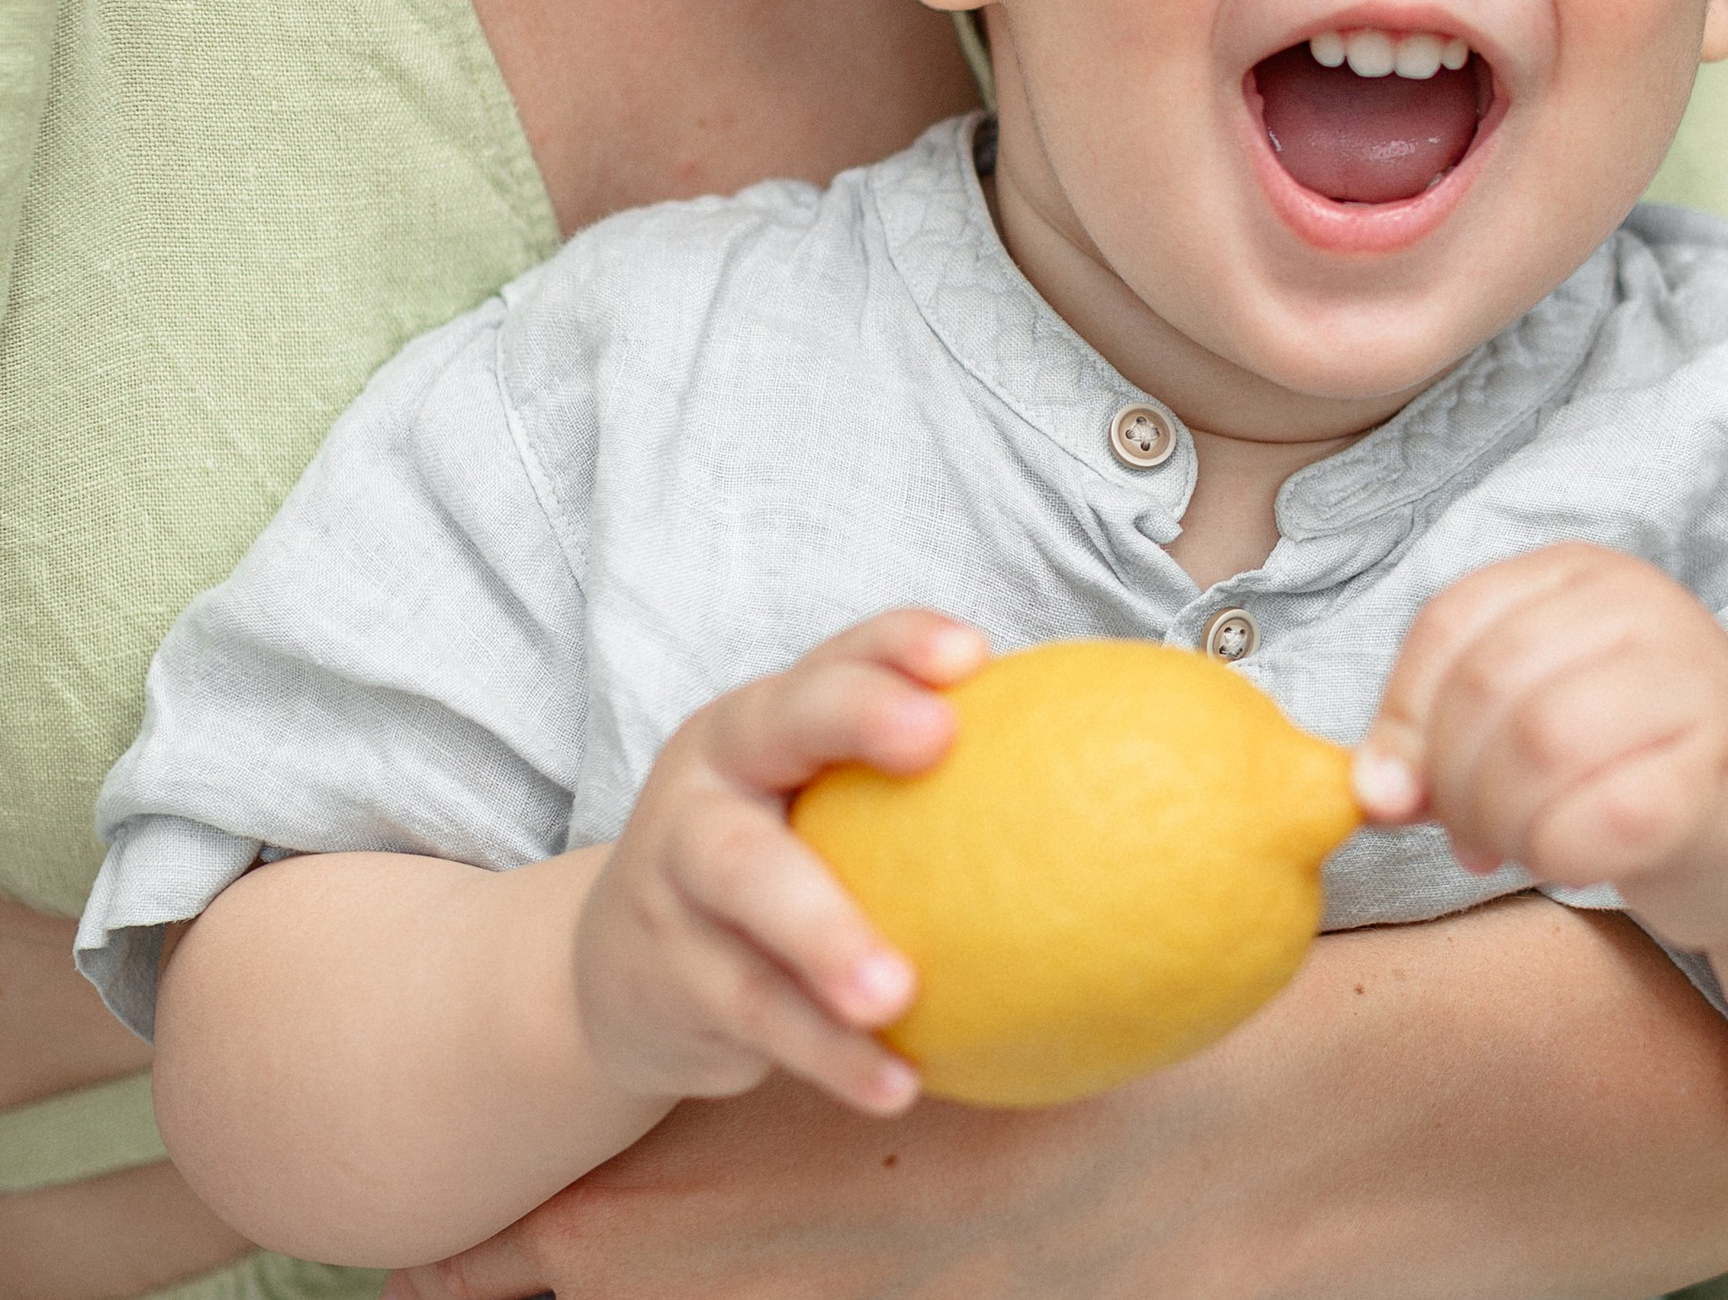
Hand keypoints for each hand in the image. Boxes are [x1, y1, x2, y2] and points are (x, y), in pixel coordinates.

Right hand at [574, 609, 984, 1115]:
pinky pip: (752, 1009)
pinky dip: (827, 1052)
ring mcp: (673, 869)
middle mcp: (713, 773)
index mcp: (767, 719)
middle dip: (856, 716)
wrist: (612, 976)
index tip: (975, 654)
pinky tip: (898, 1083)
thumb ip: (928, 796)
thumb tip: (1116, 793)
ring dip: (825, 932)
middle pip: (777, 723)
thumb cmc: (777, 868)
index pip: (838, 656)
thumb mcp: (823, 812)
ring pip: (745, 881)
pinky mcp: (664, 972)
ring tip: (898, 991)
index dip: (899, 643)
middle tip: (935, 741)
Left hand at [1353, 544, 1727, 953]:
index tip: (1394, 790)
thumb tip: (1371, 790)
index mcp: (1580, 575)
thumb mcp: (1521, 723)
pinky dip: (1560, 853)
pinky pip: (1609, 817)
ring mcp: (1697, 683)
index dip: (1403, 715)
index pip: (1450, 620)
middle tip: (1466, 834)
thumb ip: (1438, 738)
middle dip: (1454, 780)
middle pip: (1490, 684)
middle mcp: (1644, 608)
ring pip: (1542, 744)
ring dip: (1503, 820)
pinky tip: (1569, 861)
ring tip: (1514, 846)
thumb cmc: (1625, 767)